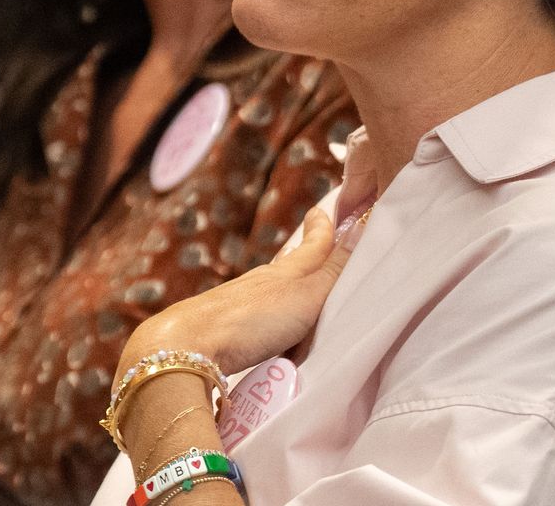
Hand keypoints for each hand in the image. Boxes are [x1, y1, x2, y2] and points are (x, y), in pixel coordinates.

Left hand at [120, 206, 355, 376]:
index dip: (321, 228)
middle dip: (309, 256)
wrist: (192, 343)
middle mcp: (263, 282)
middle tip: (319, 244)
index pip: (313, 245)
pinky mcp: (230, 328)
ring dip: (292, 289)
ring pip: (275, 291)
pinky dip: (275, 316)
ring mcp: (243, 304)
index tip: (322, 210)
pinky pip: (262, 317)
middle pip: (292, 265)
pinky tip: (274, 329)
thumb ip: (333, 270)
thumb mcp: (306, 295)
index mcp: (286, 272)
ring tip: (304, 293)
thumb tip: (362, 229)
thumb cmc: (253, 318)